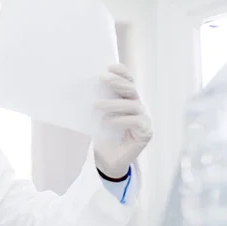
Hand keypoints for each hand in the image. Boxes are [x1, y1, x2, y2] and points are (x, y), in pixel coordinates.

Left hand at [94, 64, 152, 178]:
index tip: (109, 66)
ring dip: (114, 103)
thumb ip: (96, 101)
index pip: (128, 81)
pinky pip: (136, 122)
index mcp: (127, 99)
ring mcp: (144, 119)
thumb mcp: (97, 115)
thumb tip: (81, 87)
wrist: (107, 159)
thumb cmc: (102, 134)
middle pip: (131, 90)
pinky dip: (121, 120)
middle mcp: (138, 106)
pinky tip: (107, 121)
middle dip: (118, 82)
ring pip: (133, 105)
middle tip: (103, 78)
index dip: (122, 72)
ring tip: (97, 104)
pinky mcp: (145, 132)